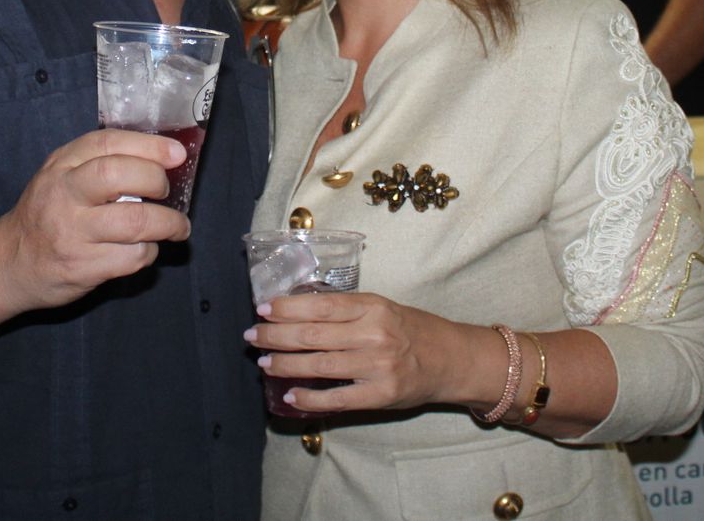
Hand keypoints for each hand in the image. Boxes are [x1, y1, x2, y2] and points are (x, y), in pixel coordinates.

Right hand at [0, 128, 189, 311]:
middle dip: (156, 180)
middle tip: (167, 191)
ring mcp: (71, 233)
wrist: (9, 263)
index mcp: (61, 165)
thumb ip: (100, 163)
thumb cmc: (47, 213)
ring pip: (134, 222)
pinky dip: (149, 252)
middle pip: (118, 176)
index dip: (148, 146)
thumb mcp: (61, 176)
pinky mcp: (82, 267)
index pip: (107, 143)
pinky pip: (132, 257)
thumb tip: (162, 157)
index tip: (177, 154)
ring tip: (177, 226)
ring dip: (167, 224)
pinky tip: (144, 249)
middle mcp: (63, 195)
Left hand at [244, 291, 460, 413]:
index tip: (263, 309)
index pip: (321, 305)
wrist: (450, 359)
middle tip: (253, 336)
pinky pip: (337, 398)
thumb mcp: (382, 308)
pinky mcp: (380, 394)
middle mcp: (374, 334)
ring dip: (286, 364)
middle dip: (276, 335)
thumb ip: (347, 310)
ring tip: (265, 362)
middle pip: (313, 334)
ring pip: (320, 365)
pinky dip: (310, 397)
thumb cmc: (411, 330)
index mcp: (373, 307)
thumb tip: (297, 312)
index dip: (287, 308)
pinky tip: (290, 395)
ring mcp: (378, 366)